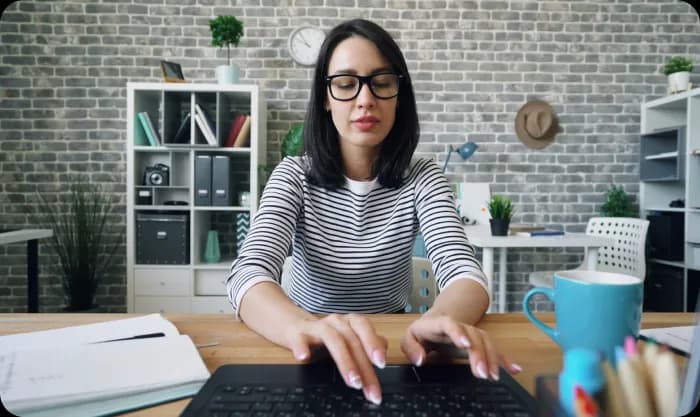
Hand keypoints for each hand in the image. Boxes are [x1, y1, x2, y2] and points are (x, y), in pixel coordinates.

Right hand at [284, 313, 387, 404]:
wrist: (294, 328)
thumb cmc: (327, 337)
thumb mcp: (349, 340)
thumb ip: (367, 344)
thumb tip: (383, 353)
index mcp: (350, 322)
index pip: (365, 330)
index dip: (373, 344)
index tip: (381, 364)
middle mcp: (336, 322)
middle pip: (351, 340)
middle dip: (362, 365)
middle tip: (367, 386)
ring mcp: (317, 327)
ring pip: (333, 339)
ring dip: (344, 362)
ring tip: (352, 382)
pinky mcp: (298, 334)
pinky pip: (299, 339)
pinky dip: (302, 347)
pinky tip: (304, 358)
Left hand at [400, 314, 521, 380]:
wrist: (437, 321)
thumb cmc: (423, 332)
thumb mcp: (409, 338)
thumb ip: (411, 348)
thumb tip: (420, 359)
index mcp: (440, 324)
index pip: (450, 324)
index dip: (459, 332)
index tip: (466, 344)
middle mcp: (460, 327)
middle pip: (473, 336)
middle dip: (480, 354)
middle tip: (482, 372)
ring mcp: (471, 334)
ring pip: (486, 342)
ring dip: (492, 358)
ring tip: (493, 376)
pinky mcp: (479, 343)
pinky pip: (494, 349)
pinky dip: (504, 360)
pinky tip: (514, 369)